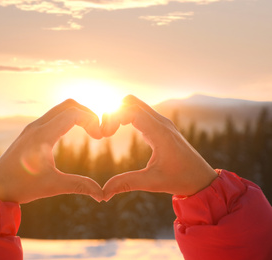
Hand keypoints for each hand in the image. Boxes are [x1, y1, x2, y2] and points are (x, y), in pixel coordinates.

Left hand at [0, 99, 102, 203]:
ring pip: (59, 109)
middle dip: (87, 113)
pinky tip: (72, 133)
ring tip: (90, 131)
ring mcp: (32, 128)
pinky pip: (52, 117)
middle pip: (68, 105)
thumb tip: (102, 195)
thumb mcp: (52, 186)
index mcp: (42, 135)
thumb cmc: (21, 186)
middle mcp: (36, 126)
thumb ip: (79, 186)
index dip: (92, 121)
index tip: (100, 137)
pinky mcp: (29, 133)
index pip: (73, 114)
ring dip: (77, 115)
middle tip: (98, 130)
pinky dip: (67, 119)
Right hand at [102, 95, 217, 200]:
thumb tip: (103, 193)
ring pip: (135, 104)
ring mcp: (162, 122)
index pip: (132, 111)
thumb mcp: (153, 182)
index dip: (114, 117)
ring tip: (109, 132)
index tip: (105, 134)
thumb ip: (127, 184)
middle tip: (105, 132)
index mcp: (160, 133)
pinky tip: (119, 131)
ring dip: (119, 113)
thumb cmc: (181, 180)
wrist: (202, 178)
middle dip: (113, 112)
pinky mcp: (161, 126)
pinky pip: (140, 112)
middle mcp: (162, 122)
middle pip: (131, 101)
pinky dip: (126, 117)